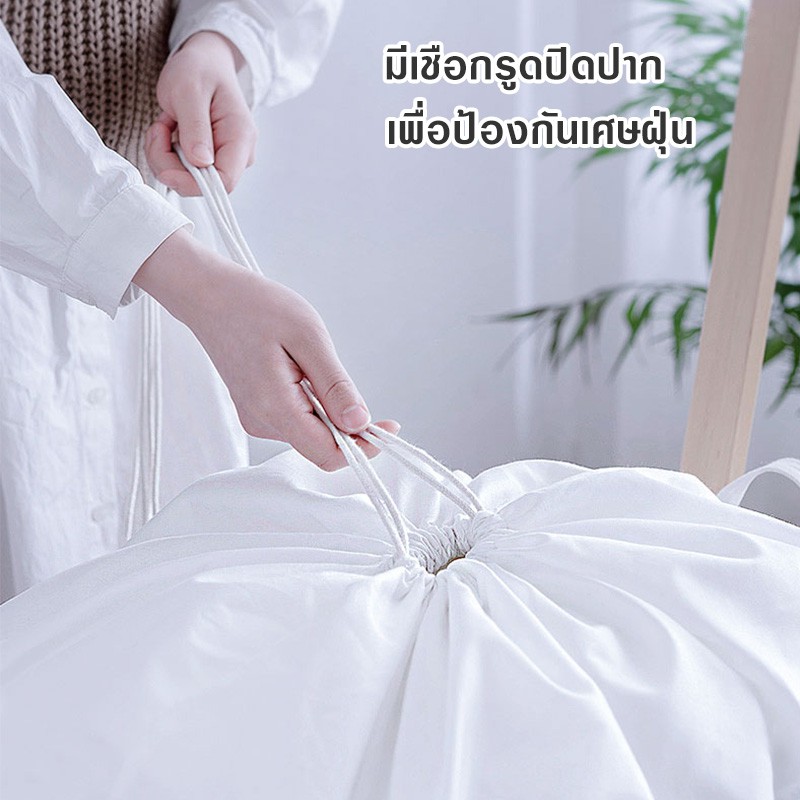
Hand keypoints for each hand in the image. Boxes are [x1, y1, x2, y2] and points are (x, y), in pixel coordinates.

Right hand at [133, 230, 399, 469]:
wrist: (209, 296)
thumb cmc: (256, 307)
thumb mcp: (307, 337)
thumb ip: (334, 386)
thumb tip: (360, 423)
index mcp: (275, 407)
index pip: (328, 455)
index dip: (363, 447)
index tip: (387, 425)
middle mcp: (262, 422)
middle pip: (321, 448)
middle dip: (350, 430)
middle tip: (359, 392)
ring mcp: (256, 418)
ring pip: (310, 435)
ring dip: (331, 415)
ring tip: (317, 368)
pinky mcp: (256, 410)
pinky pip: (296, 421)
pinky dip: (314, 407)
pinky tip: (305, 373)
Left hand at [145, 31, 256, 194]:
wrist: (204, 61)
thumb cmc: (199, 69)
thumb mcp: (189, 90)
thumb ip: (195, 127)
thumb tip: (201, 163)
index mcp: (240, 137)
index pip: (224, 181)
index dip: (193, 183)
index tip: (165, 169)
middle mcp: (238, 153)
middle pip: (204, 184)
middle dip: (171, 165)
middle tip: (157, 131)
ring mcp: (224, 158)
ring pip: (189, 180)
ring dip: (165, 157)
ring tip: (162, 125)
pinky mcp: (209, 159)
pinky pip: (184, 171)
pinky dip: (166, 155)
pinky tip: (168, 130)